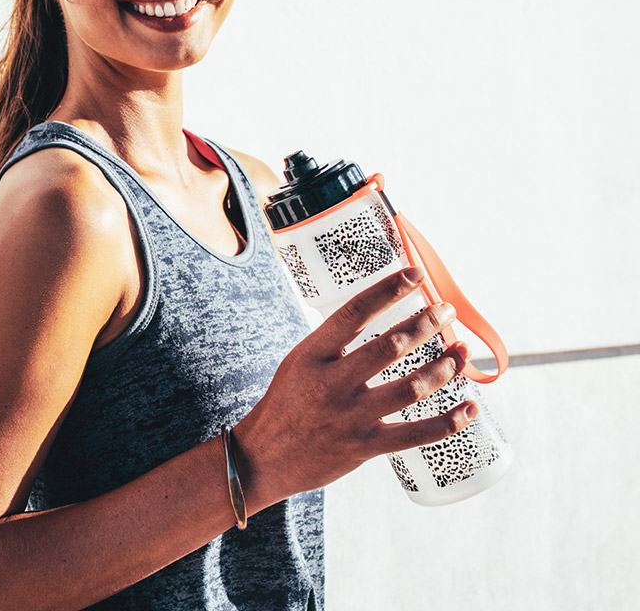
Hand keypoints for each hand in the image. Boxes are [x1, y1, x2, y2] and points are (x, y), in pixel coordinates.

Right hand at [234, 267, 476, 508]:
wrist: (263, 458)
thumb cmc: (286, 404)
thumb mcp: (299, 363)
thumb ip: (335, 345)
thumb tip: (382, 320)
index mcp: (311, 355)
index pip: (353, 312)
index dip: (388, 290)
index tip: (416, 274)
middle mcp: (329, 383)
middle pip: (389, 346)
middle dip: (426, 324)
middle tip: (447, 311)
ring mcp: (348, 417)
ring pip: (410, 388)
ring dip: (444, 368)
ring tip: (462, 352)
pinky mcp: (364, 447)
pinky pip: (416, 434)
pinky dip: (450, 421)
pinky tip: (471, 408)